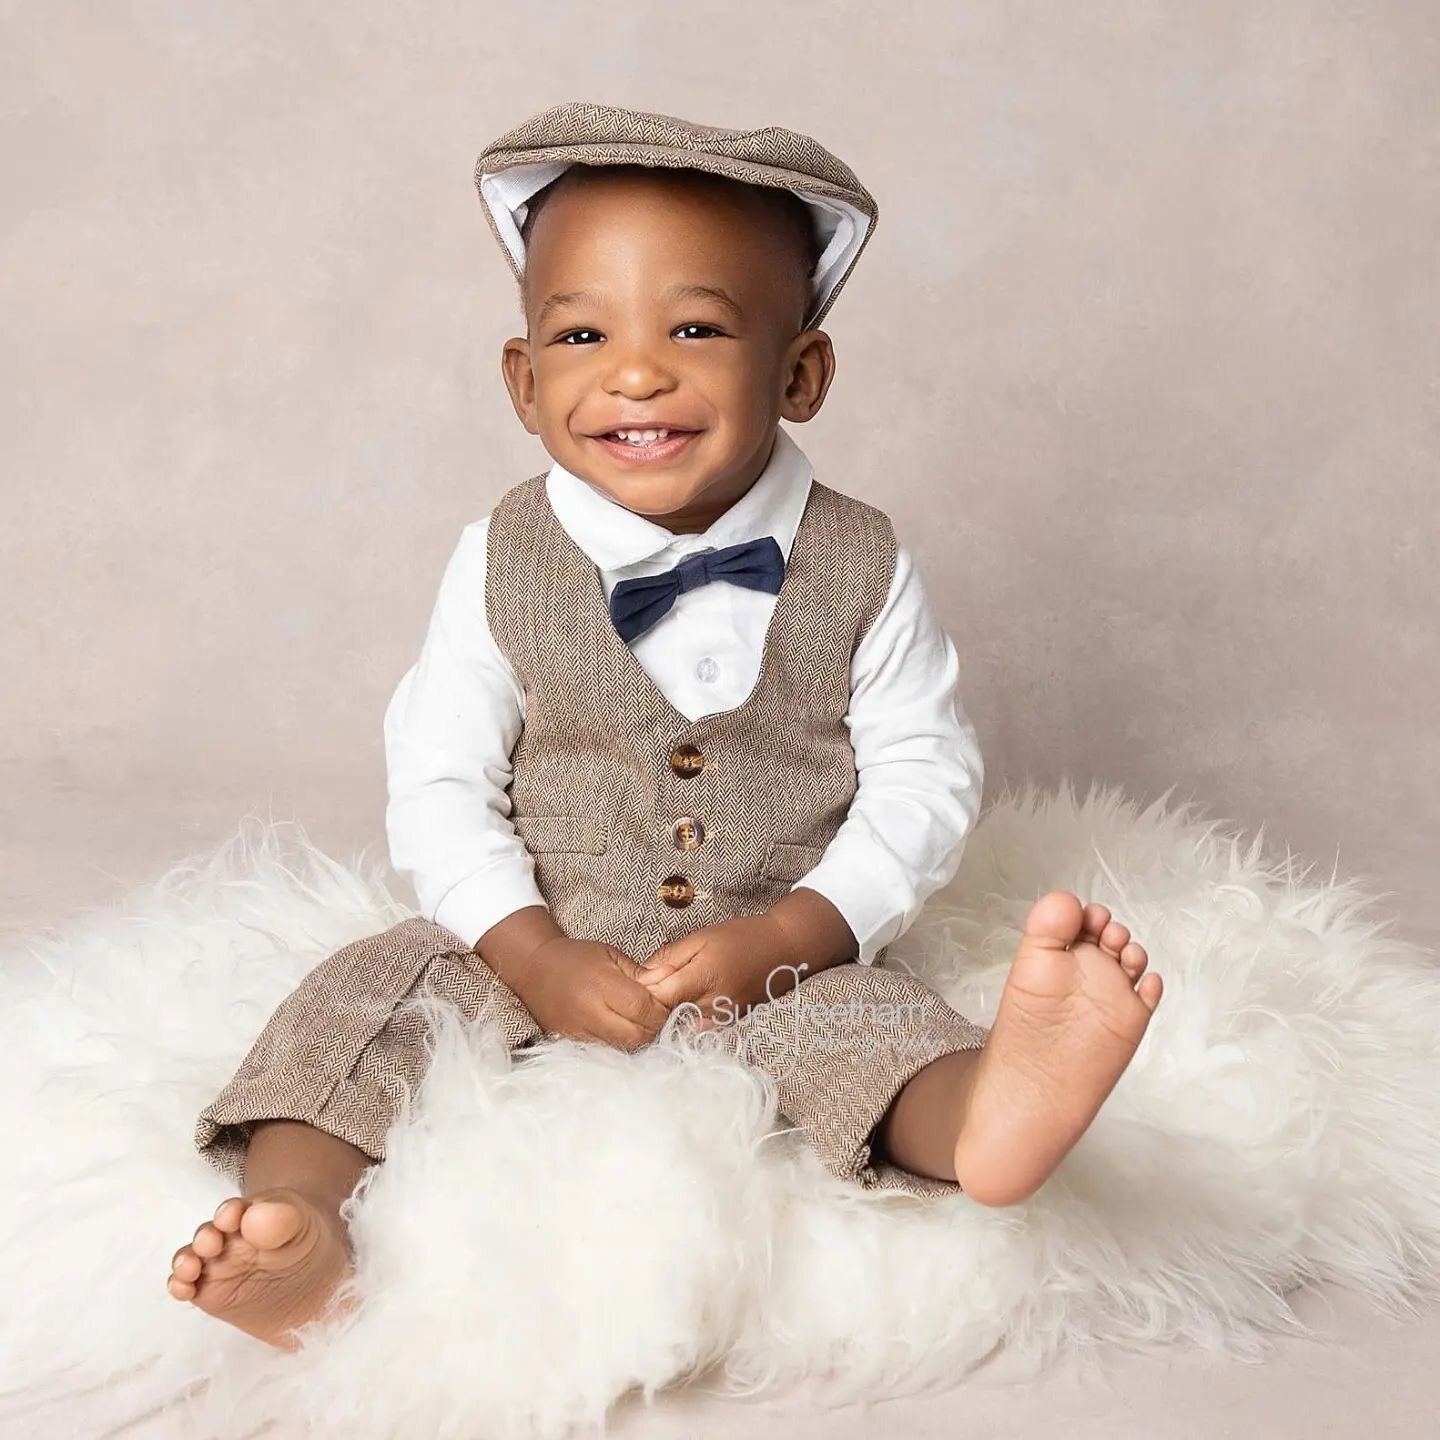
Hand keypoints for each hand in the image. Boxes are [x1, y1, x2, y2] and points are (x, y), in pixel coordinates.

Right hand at [506, 936, 673, 1050]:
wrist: (534, 968)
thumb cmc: (575, 957)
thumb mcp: (611, 955)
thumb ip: (642, 972)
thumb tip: (673, 978)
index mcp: (602, 985)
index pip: (644, 1009)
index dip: (663, 1009)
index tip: (668, 1003)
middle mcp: (590, 1012)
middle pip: (637, 1034)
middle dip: (656, 1028)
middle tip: (659, 1016)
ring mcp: (579, 1031)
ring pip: (623, 1048)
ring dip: (640, 1040)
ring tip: (643, 1025)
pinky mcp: (571, 1042)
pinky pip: (606, 1052)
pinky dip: (621, 1045)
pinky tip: (625, 1032)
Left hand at [634, 914, 806, 1026]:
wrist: (783, 949)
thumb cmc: (742, 937)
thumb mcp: (702, 937)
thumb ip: (670, 957)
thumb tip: (642, 975)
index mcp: (703, 979)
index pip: (658, 999)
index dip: (643, 992)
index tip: (633, 983)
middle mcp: (713, 1006)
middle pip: (667, 1016)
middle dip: (652, 1005)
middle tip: (642, 991)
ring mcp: (722, 1019)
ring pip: (681, 1025)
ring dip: (667, 1014)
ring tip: (662, 996)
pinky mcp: (728, 1024)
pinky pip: (697, 1028)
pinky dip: (685, 1019)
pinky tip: (682, 1005)